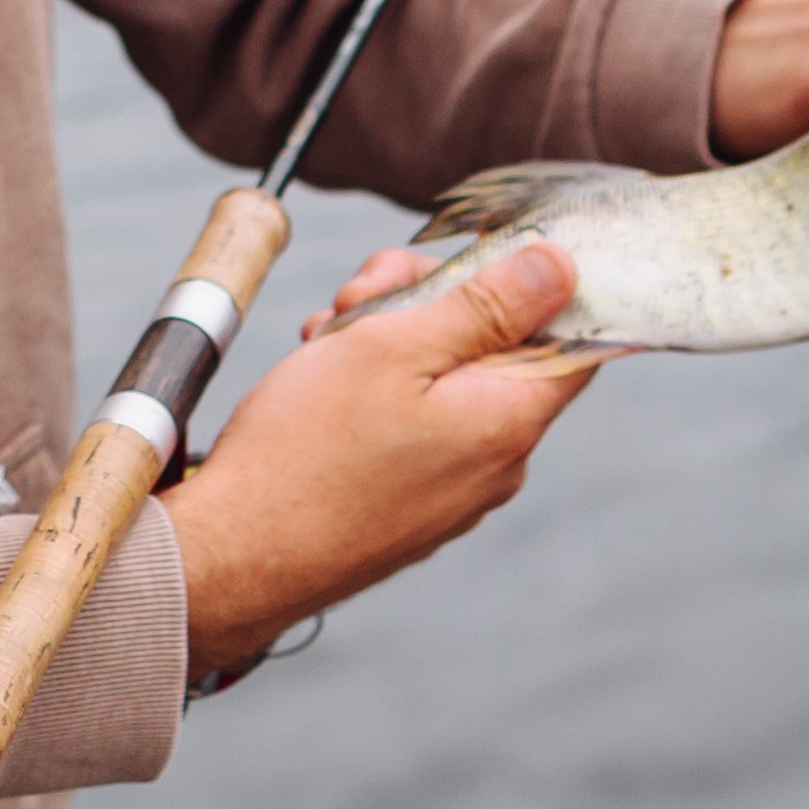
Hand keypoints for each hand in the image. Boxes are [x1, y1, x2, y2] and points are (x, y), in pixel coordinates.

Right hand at [158, 239, 587, 681]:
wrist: (234, 555)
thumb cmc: (306, 449)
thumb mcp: (394, 345)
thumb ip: (484, 304)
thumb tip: (562, 267)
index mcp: (509, 420)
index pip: (574, 335)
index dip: (531, 281)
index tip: (471, 253)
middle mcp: (496, 462)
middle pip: (497, 347)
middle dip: (432, 298)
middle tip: (361, 290)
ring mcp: (453, 490)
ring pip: (446, 379)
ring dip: (391, 336)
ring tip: (325, 334)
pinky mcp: (409, 504)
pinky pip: (416, 423)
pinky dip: (375, 386)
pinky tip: (321, 371)